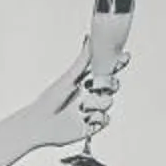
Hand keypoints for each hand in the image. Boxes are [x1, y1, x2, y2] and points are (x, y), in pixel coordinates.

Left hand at [0, 42, 117, 165]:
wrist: (41, 123)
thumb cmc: (50, 99)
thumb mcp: (68, 78)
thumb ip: (81, 62)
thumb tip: (89, 40)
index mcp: (86, 81)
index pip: (106, 70)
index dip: (116, 64)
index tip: (124, 56)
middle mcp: (91, 94)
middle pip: (112, 85)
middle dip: (109, 84)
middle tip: (97, 85)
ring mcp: (93, 110)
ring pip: (108, 102)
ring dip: (98, 102)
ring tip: (83, 106)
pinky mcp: (92, 125)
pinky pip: (105, 119)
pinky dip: (98, 118)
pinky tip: (86, 118)